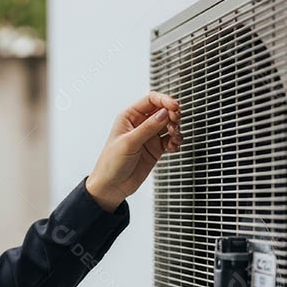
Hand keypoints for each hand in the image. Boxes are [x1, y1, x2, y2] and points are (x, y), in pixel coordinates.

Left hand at [85, 91, 181, 211]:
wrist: (111, 187)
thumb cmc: (111, 163)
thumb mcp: (129, 143)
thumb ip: (148, 128)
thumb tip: (164, 113)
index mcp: (129, 116)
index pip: (151, 100)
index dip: (165, 100)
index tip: (175, 107)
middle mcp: (140, 124)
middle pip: (163, 111)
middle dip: (173, 116)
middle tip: (175, 125)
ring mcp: (148, 136)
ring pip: (169, 125)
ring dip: (176, 130)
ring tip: (175, 138)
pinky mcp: (155, 149)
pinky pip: (170, 140)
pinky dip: (175, 142)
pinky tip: (173, 148)